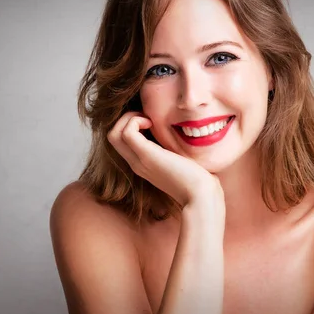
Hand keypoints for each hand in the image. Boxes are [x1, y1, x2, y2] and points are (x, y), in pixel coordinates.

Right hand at [107, 111, 223, 206]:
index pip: (122, 142)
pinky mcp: (147, 157)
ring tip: (149, 120)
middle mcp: (137, 163)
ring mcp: (139, 160)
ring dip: (128, 118)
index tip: (153, 120)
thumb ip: (176, 150)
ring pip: (113, 133)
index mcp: (144, 164)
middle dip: (126, 119)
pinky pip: (127, 132)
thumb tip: (184, 133)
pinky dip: (135, 121)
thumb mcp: (183, 161)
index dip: (132, 125)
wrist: (201, 196)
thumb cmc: (199, 180)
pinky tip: (153, 123)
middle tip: (148, 117)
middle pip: (112, 136)